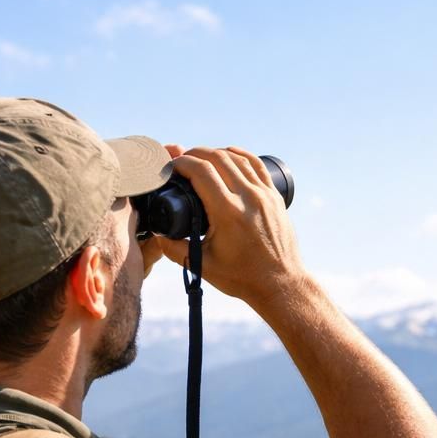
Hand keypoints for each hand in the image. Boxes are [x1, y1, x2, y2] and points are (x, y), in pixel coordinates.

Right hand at [155, 145, 306, 310]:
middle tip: (181, 161)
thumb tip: (157, 235)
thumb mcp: (203, 265)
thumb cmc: (242, 277)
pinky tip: (228, 154)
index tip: (171, 167)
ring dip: (216, 153)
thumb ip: (174, 250)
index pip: (201, 172)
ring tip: (200, 159)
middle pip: (218, 158)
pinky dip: (240, 155)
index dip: (182, 163)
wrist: (280, 284)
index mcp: (228, 212)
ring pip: (238, 158)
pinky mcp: (274, 196)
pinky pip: (257, 165)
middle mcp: (248, 198)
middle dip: (195, 154)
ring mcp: (264, 195)